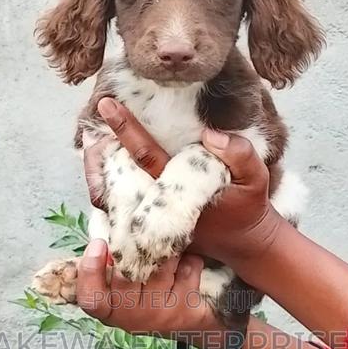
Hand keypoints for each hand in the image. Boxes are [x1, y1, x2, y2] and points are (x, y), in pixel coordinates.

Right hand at [76, 238, 223, 341]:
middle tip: (143, 236)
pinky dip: (189, 259)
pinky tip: (185, 263)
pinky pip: (187, 270)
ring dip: (165, 251)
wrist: (180, 317)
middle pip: (126, 277)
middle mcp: (130, 317)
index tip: (99, 243)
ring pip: (160, 269)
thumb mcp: (114, 274)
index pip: (90, 298)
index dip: (91, 270)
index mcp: (106, 308)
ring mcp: (158, 316)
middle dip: (135, 248)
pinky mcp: (187, 312)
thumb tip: (100, 207)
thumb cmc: (140, 287)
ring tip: (166, 248)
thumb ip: (104, 252)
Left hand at [85, 98, 280, 267]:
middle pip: (118, 173)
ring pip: (115, 190)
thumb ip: (238, 153)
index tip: (107, 104)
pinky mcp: (152, 224)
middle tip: (92, 112)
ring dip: (101, 163)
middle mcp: (158, 205)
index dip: (125, 128)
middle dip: (100, 145)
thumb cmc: (248, 206)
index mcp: (179, 190)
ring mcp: (152, 217)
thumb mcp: (255, 177)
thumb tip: (208, 134)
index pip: (146, 154)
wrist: (245, 243)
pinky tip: (105, 158)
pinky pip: (124, 202)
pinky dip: (111, 180)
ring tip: (93, 133)